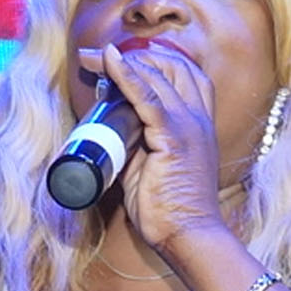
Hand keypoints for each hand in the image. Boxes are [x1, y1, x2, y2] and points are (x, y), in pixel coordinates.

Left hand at [86, 40, 227, 254]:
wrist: (188, 236)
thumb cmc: (169, 209)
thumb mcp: (150, 166)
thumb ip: (137, 143)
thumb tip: (110, 130)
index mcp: (199, 123)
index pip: (184, 73)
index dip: (153, 58)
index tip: (118, 57)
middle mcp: (198, 118)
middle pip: (170, 66)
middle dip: (132, 54)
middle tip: (93, 56)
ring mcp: (189, 126)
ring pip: (157, 77)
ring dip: (122, 62)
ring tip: (91, 56)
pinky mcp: (174, 138)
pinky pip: (148, 98)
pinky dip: (128, 76)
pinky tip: (110, 61)